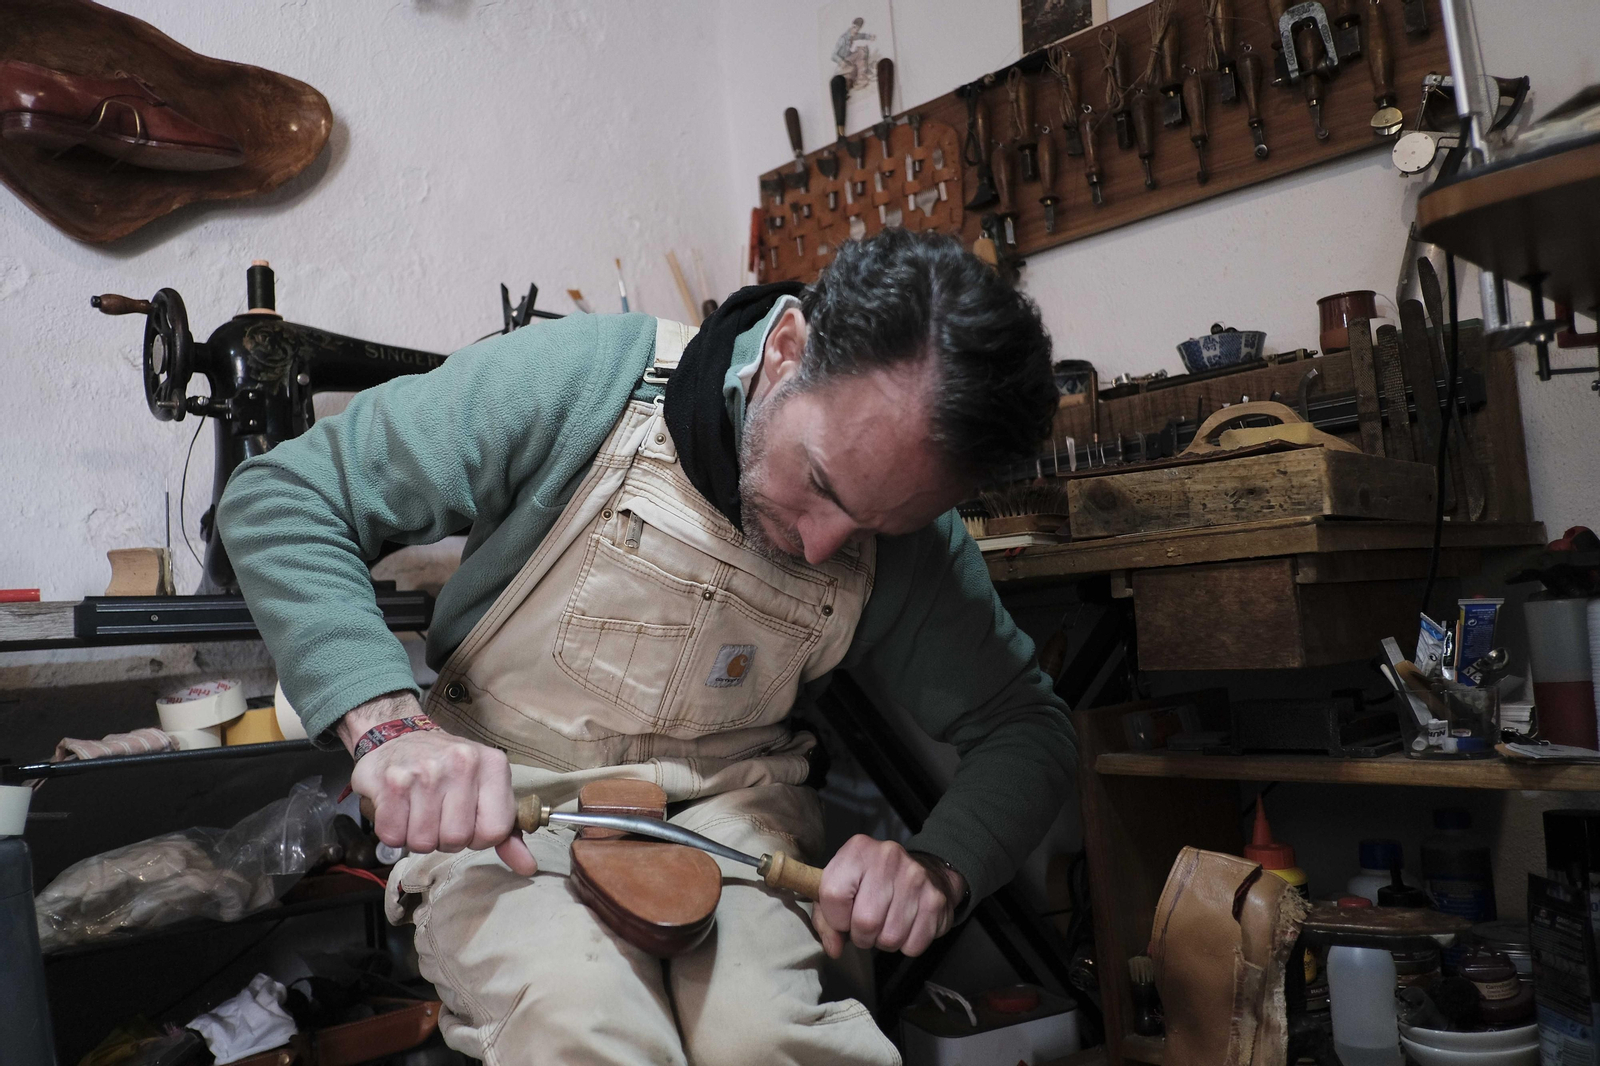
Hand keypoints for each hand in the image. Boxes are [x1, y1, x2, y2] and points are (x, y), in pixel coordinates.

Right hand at [340, 693, 535, 875]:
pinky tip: (398, 809)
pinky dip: (393, 831)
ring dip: (417, 837)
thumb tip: (528, 866)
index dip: (477, 837)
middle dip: (444, 838)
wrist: (398, 739)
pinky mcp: (392, 781)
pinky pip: (393, 835)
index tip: (467, 821)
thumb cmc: (446, 769)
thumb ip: (506, 829)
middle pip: (457, 839)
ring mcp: (426, 770)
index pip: (495, 831)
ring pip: (423, 842)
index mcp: (493, 764)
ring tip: (417, 811)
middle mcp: (462, 762)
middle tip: (437, 815)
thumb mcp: (485, 789)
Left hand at [811, 836, 964, 957]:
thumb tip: (834, 949)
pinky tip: (907, 925)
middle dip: (862, 935)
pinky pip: (913, 945)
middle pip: (865, 922)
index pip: (833, 895)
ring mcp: (915, 878)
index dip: (835, 918)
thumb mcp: (842, 887)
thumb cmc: (873, 883)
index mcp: (858, 850)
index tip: (844, 917)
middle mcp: (888, 858)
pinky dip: (906, 945)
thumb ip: (827, 919)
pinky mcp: (936, 900)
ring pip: (890, 938)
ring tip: (887, 923)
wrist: (926, 870)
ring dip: (884, 941)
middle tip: (867, 926)